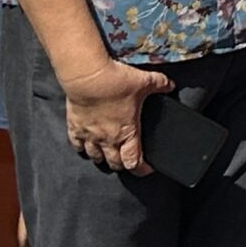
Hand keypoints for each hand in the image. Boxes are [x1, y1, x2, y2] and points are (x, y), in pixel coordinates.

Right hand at [61, 56, 172, 173]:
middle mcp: (107, 139)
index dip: (142, 169)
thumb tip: (171, 85)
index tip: (146, 169)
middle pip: (114, 163)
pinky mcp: (75, 128)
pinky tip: (85, 146)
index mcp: (127, 132)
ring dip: (102, 158)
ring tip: (107, 155)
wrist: (88, 77)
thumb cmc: (116, 82)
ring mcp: (89, 135)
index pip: (134, 161)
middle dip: (122, 165)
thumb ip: (160, 84)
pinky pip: (77, 145)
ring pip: (95, 157)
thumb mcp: (145, 81)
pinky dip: (82, 148)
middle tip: (127, 161)